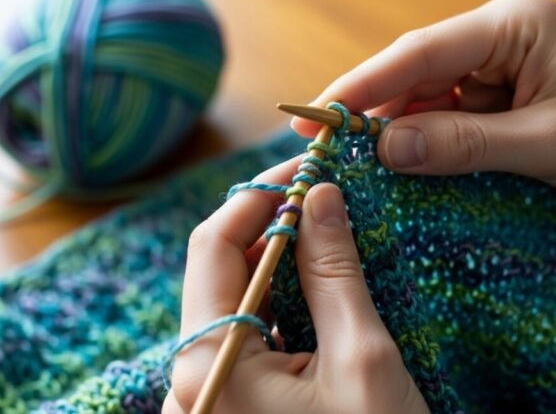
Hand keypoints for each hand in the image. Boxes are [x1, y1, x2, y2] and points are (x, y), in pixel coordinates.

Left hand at [162, 157, 428, 413]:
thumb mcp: (361, 357)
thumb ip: (334, 270)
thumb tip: (319, 195)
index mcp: (209, 365)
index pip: (215, 247)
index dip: (260, 195)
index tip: (307, 165)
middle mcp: (193, 378)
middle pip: (219, 270)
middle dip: (268, 221)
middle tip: (321, 188)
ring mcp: (211, 393)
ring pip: (234, 298)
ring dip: (276, 257)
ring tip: (323, 220)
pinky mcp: (234, 402)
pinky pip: (246, 331)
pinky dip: (280, 296)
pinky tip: (315, 275)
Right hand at [293, 0, 555, 236]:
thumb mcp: (547, 143)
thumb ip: (463, 144)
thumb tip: (385, 149)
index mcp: (512, 25)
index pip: (419, 53)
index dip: (361, 86)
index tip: (314, 117)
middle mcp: (498, 38)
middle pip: (415, 75)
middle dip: (372, 114)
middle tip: (323, 152)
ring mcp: (499, 69)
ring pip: (427, 100)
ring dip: (397, 135)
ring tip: (355, 170)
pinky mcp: (501, 100)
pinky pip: (449, 121)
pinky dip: (426, 147)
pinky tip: (401, 172)